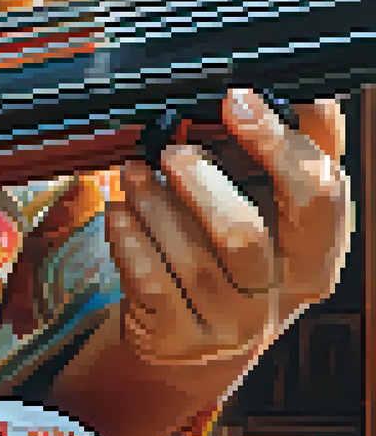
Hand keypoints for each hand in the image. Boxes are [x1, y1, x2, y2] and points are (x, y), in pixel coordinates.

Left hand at [49, 87, 351, 435]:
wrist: (193, 344)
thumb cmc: (238, 261)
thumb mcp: (279, 216)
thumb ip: (302, 155)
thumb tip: (309, 91)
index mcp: (317, 255)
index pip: (316, 195)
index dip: (278, 142)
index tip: (236, 100)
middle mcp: (277, 294)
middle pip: (246, 234)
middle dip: (203, 183)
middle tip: (172, 151)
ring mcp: (227, 323)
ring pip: (190, 257)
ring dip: (155, 204)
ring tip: (134, 172)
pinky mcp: (177, 337)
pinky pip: (150, 283)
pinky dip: (129, 240)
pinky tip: (118, 211)